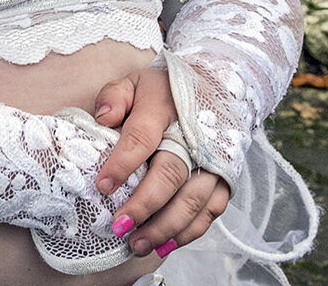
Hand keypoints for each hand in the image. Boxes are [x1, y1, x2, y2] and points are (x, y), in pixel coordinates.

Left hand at [93, 66, 230, 256]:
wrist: (218, 86)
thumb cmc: (166, 90)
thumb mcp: (136, 82)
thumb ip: (115, 96)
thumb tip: (103, 118)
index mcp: (164, 107)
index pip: (141, 136)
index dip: (122, 163)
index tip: (102, 186)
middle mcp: (193, 137)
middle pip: (170, 175)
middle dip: (144, 204)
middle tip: (119, 226)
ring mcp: (213, 160)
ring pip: (192, 200)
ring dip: (164, 227)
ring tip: (136, 244)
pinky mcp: (225, 179)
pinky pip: (209, 212)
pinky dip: (188, 232)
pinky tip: (164, 245)